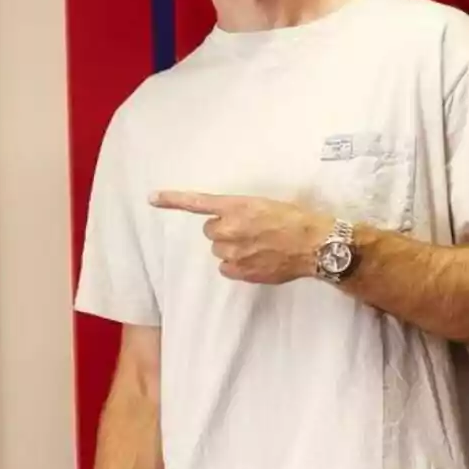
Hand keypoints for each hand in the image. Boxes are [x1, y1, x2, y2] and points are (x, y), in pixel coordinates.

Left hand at [149, 190, 334, 283]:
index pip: (198, 202)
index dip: (172, 200)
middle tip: (249, 231)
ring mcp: (234, 251)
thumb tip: (228, 219)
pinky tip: (257, 260)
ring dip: (232, 248)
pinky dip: (237, 266)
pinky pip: (227, 269)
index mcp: (236, 206)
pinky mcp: (240, 271)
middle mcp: (230, 228)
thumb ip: (240, 211)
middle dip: (224, 231)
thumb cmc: (296, 220)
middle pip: (210, 231)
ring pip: (219, 250)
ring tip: (258, 246)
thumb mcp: (264, 204)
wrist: (316, 245)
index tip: (151, 198)